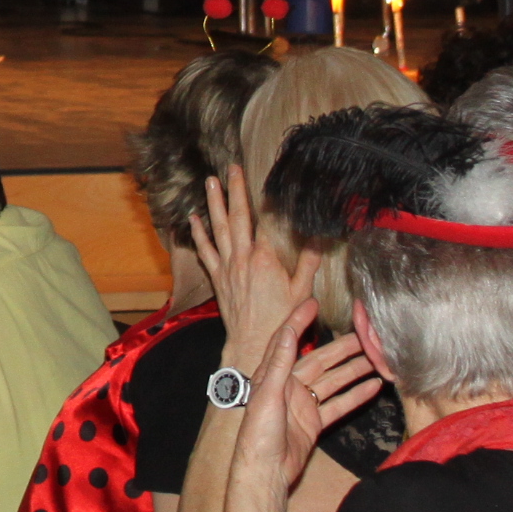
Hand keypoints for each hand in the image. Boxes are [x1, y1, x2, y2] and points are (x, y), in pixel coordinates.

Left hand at [191, 173, 319, 375]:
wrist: (253, 344)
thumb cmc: (281, 320)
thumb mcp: (302, 292)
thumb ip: (309, 263)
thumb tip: (318, 239)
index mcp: (265, 259)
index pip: (264, 221)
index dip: (266, 201)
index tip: (266, 179)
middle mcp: (242, 258)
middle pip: (238, 217)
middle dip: (235, 190)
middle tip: (231, 168)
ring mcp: (227, 267)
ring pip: (218, 228)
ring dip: (214, 204)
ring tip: (210, 182)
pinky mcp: (218, 278)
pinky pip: (205, 251)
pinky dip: (199, 234)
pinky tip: (194, 218)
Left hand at [234, 299, 379, 477]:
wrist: (265, 472)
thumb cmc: (258, 434)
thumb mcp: (268, 395)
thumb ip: (280, 364)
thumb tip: (289, 332)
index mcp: (273, 375)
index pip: (288, 341)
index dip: (300, 321)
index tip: (314, 303)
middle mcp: (288, 386)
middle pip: (320, 361)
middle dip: (342, 348)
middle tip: (365, 335)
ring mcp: (303, 404)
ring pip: (333, 381)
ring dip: (353, 370)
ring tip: (376, 359)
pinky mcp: (314, 422)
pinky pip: (338, 404)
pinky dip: (355, 396)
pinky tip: (373, 386)